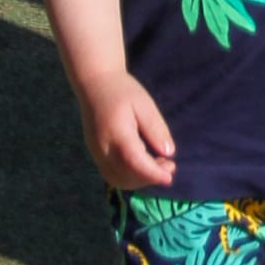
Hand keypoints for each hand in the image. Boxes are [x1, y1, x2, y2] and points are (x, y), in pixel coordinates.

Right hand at [78, 72, 176, 189]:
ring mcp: (97, 153)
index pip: (134, 162)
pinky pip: (112, 174)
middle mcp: (103, 148)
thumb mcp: (144, 105)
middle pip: (126, 175)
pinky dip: (129, 176)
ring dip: (140, 179)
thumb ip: (156, 129)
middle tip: (170, 166)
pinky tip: (144, 164)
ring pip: (118, 179)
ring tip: (159, 165)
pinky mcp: (96, 155)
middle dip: (150, 177)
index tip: (169, 178)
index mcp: (116, 134)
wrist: (94, 84)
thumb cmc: (122, 91)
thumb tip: (169, 153)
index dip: (153, 174)